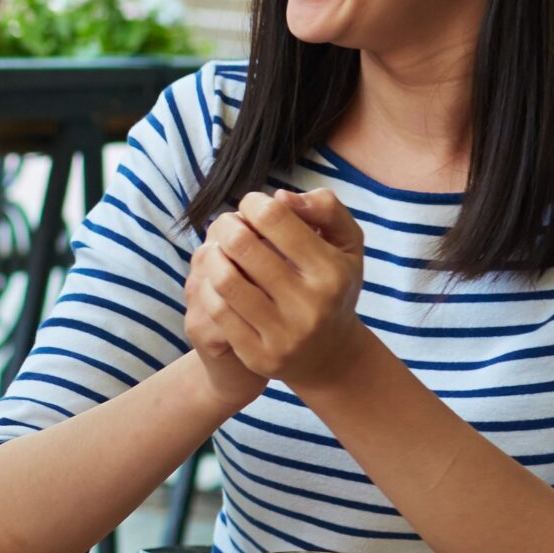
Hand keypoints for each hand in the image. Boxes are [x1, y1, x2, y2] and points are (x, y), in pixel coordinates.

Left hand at [187, 189, 368, 391]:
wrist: (330, 355)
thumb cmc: (333, 286)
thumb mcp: (346, 244)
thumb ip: (325, 208)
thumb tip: (280, 197)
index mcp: (332, 270)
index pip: (273, 218)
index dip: (252, 203)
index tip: (251, 208)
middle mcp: (310, 304)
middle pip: (241, 244)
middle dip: (226, 225)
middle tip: (228, 226)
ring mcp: (284, 334)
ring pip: (224, 279)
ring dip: (211, 255)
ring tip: (218, 250)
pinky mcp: (258, 355)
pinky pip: (217, 311)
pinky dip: (207, 286)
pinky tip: (215, 280)